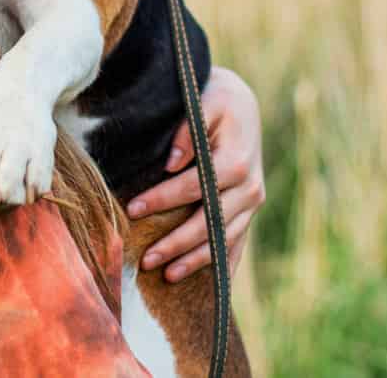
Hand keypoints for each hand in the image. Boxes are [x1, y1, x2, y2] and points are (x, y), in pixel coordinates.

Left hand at [126, 66, 264, 281]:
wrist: (243, 103)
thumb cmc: (215, 98)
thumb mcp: (203, 101)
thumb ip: (188, 130)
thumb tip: (172, 163)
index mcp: (236, 160)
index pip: (195, 187)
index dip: (163, 199)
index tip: (133, 208)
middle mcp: (250, 187)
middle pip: (209, 222)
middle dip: (177, 243)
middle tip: (147, 260)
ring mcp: (253, 202)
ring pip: (224, 238)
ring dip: (196, 260)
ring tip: (168, 275)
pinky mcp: (250, 209)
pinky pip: (239, 242)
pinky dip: (225, 264)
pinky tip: (213, 288)